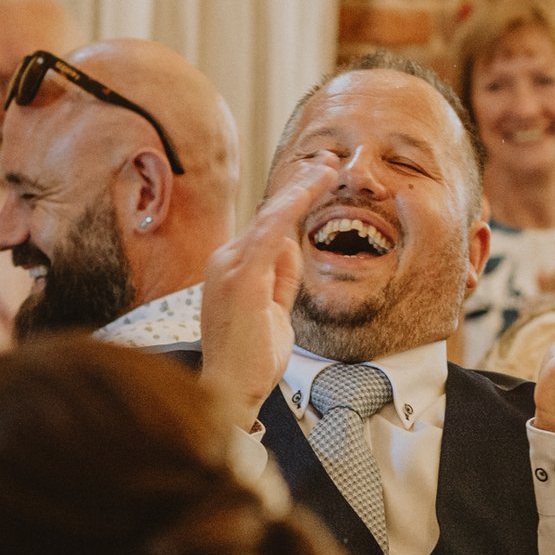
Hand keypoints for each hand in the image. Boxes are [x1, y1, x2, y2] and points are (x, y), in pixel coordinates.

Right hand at [199, 159, 338, 433]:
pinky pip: (270, 233)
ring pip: (271, 216)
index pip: (267, 226)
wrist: (230, 392)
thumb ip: (281, 278)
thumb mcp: (274, 310)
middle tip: (329, 163)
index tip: (318, 180)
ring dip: (301, 190)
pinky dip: (291, 208)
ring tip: (328, 169)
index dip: (293, 200)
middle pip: (269, 214)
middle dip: (300, 186)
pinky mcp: (240, 277)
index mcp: (232, 268)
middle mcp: (226, 261)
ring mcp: (229, 267)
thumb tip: (291, 247)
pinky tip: (309, 190)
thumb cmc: (250, 359)